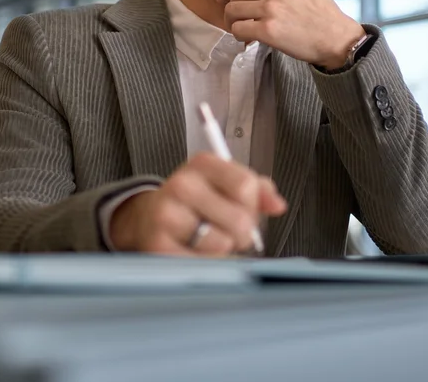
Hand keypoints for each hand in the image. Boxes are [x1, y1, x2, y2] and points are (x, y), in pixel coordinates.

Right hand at [108, 153, 286, 254]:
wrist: (149, 218)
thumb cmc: (197, 202)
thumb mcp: (225, 184)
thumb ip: (257, 190)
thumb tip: (278, 205)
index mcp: (202, 164)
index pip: (247, 186)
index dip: (252, 204)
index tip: (242, 206)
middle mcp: (181, 184)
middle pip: (240, 220)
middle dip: (242, 232)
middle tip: (226, 230)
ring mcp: (166, 215)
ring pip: (222, 244)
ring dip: (222, 249)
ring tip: (207, 240)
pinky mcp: (157, 246)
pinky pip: (203, 264)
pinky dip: (206, 264)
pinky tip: (195, 252)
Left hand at [216, 0, 365, 68]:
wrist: (337, 39)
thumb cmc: (326, 16)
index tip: (225, 0)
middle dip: (231, 10)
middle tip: (236, 21)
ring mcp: (270, 9)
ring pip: (232, 12)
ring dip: (232, 23)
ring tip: (241, 30)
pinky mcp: (267, 30)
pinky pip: (238, 29)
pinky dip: (239, 35)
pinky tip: (248, 39)